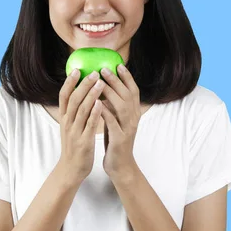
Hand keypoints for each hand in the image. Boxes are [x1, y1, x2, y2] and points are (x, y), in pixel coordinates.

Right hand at [57, 69, 104, 183]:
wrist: (71, 169)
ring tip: (100, 82)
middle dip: (83, 84)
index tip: (76, 69)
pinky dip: (94, 113)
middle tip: (94, 72)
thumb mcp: (70, 126)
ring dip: (91, 94)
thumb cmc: (74, 145)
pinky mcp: (83, 141)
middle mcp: (67, 122)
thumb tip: (80, 93)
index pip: (64, 96)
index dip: (69, 82)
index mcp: (64, 118)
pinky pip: (89, 124)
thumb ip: (74, 111)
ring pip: (82, 109)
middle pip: (74, 99)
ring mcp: (74, 132)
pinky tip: (101, 103)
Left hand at [98, 64, 141, 179]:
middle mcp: (134, 118)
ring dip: (110, 93)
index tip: (118, 65)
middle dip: (116, 80)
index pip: (133, 91)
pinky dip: (105, 112)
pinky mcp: (120, 139)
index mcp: (134, 113)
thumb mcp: (117, 120)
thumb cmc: (116, 140)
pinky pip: (113, 122)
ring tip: (99, 82)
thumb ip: (114, 106)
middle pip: (128, 95)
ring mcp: (128, 129)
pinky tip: (96, 104)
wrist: (121, 165)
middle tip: (104, 68)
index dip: (127, 77)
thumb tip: (104, 88)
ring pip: (122, 106)